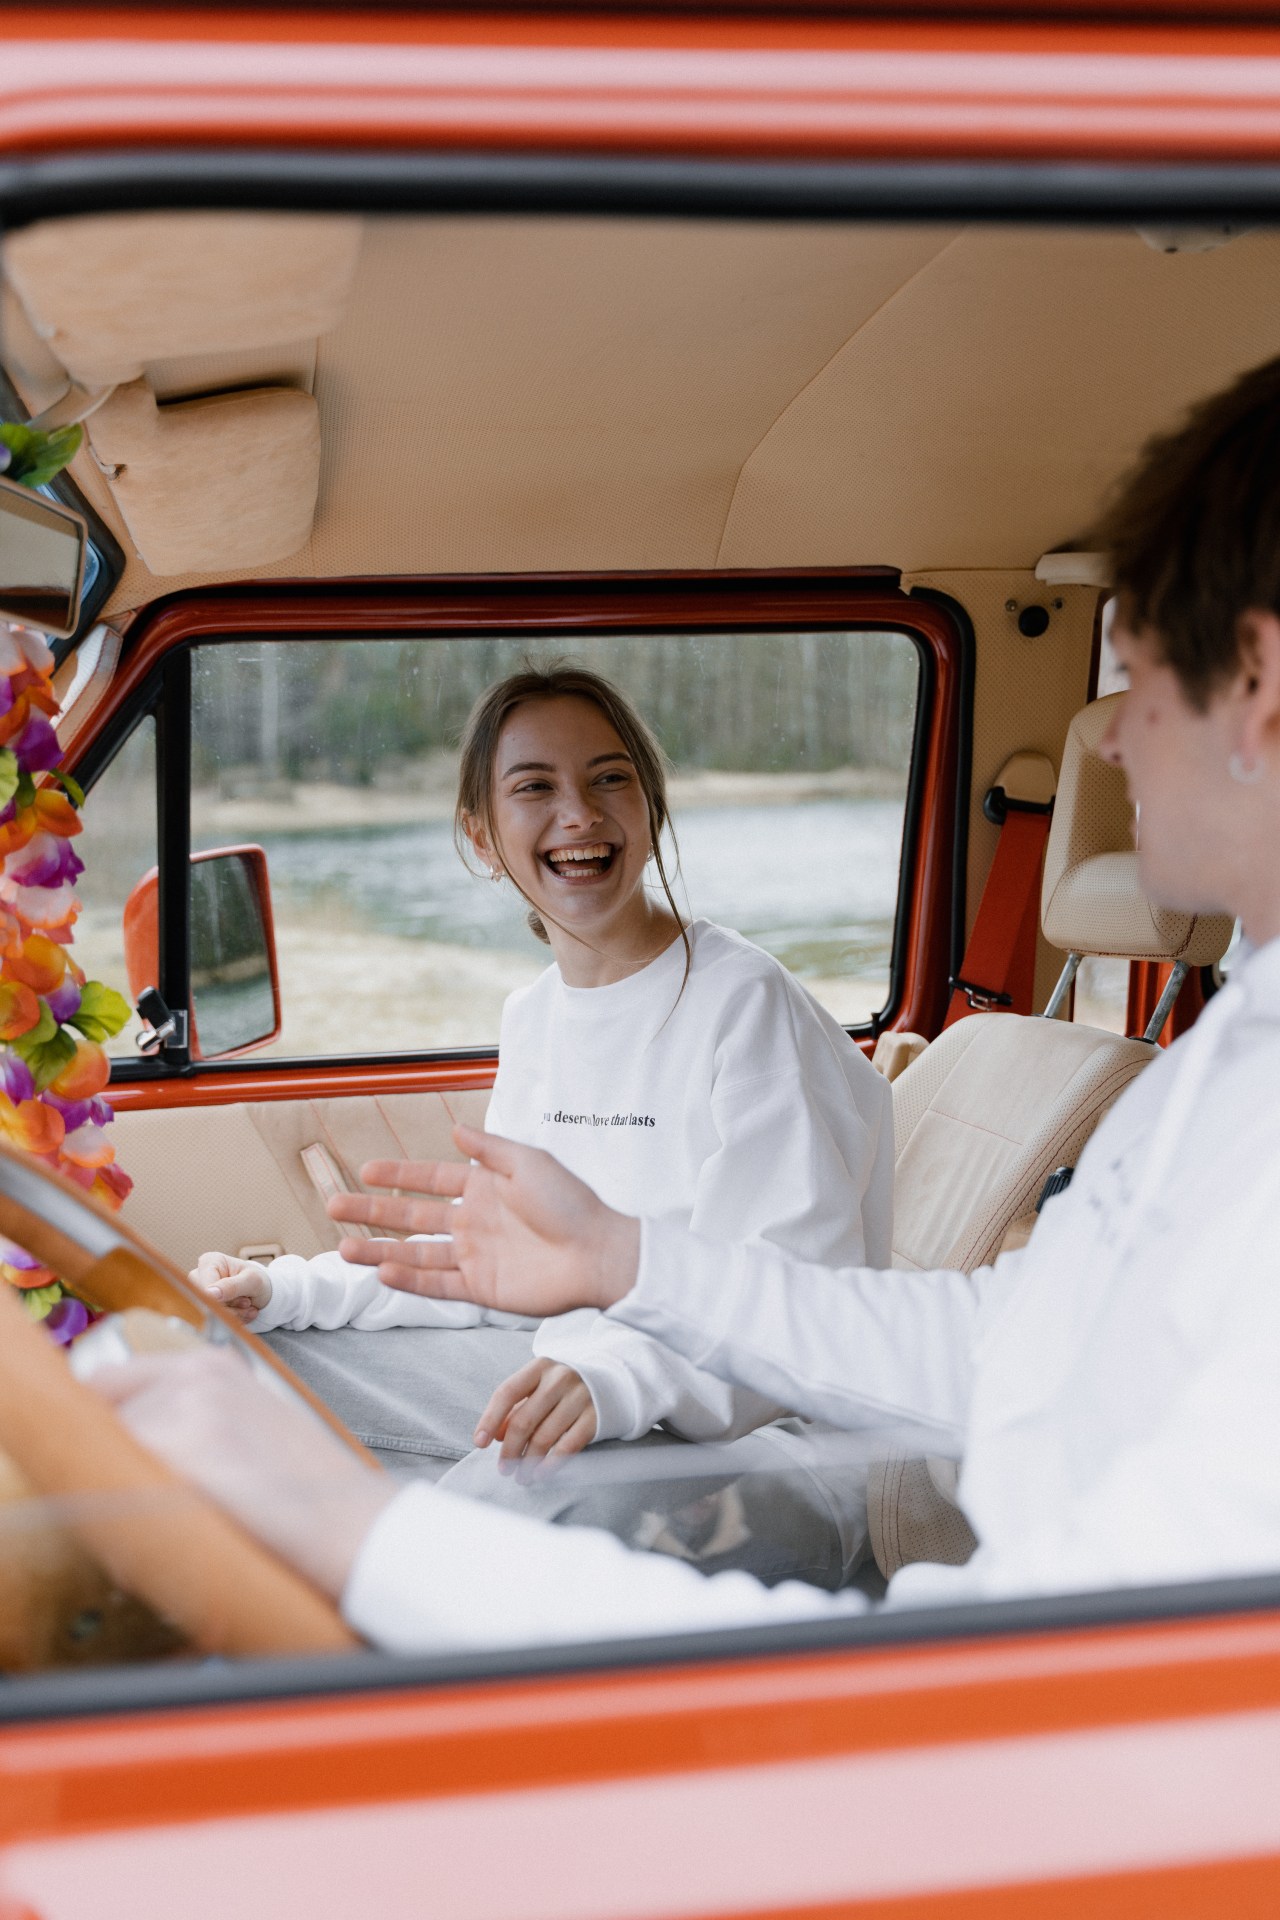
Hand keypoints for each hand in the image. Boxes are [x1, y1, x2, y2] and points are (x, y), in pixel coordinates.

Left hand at [86, 1347, 393, 1599]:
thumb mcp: (248, 1423)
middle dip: (110, 1456)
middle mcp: (190, 1375)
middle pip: (99, 1417)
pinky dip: (130, 1516)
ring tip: (173, 1518)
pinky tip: (175, 1529)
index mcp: (208, 1365)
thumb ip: (189, 1417)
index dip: (100, 1422)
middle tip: (147, 1494)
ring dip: (121, 1490)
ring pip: (108, 1454)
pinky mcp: (179, 1451)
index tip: (101, 1450)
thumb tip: (124, 1442)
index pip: (108, 1381)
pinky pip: (119, 1484)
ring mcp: (183, 1410)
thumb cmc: (302, 1487)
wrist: (347, 1520)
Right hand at [189, 1250, 270, 1322]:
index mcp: (209, 1262)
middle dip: (230, 1308)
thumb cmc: (255, 1280)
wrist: (261, 1291)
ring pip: (209, 1313)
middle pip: (205, 1302)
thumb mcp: (252, 1281)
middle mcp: (199, 1275)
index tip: (244, 1302)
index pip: (205, 1288)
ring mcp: (199, 1292)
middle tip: (248, 1302)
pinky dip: (231, 1320)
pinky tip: (242, 1312)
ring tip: (247, 1306)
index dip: (222, 1300)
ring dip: (233, 1315)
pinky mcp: (203, 1305)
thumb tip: (209, 1293)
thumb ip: (232, 1286)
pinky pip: (212, 1319)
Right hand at [327, 1126, 640, 1318]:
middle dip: (372, 1212)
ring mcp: (474, 1256)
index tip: (364, 1170)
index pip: (429, 1179)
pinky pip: (437, 1284)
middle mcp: (472, 1221)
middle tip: (333, 1207)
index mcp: (483, 1187)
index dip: (398, 1175)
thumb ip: (489, 1150)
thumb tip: (456, 1130)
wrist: (597, 1251)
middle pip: (411, 1217)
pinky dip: (410, 1280)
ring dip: (379, 1251)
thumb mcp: (528, 1162)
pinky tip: (382, 1272)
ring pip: (415, 1254)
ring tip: (343, 1248)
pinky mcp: (481, 1288)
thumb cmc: (571, 1203)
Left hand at [475, 1357, 597, 1473]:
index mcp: (539, 1368)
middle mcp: (559, 1379)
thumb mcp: (539, 1388)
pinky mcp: (595, 1417)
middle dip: (509, 1451)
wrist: (612, 1382)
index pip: (507, 1392)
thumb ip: (516, 1408)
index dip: (490, 1419)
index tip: (479, 1443)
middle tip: (503, 1469)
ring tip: (521, 1476)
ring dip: (528, 1463)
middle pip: (524, 1420)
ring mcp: (579, 1397)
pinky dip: (551, 1464)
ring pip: (544, 1437)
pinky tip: (541, 1473)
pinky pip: (568, 1446)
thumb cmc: (564, 1388)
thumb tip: (497, 1435)